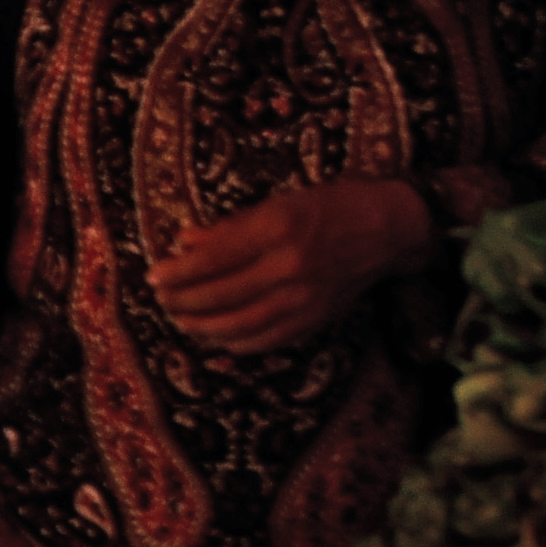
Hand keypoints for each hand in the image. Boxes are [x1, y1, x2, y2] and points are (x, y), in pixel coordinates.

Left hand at [150, 176, 427, 358]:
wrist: (391, 229)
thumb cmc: (332, 206)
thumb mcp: (278, 203)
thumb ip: (229, 227)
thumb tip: (184, 242)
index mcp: (277, 231)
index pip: (211, 261)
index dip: (176, 273)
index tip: (154, 276)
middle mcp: (290, 267)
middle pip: (219, 295)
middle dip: (181, 301)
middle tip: (162, 299)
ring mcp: (304, 298)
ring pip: (238, 324)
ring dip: (201, 326)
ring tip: (181, 319)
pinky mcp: (316, 318)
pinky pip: (266, 340)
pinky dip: (236, 342)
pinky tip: (217, 336)